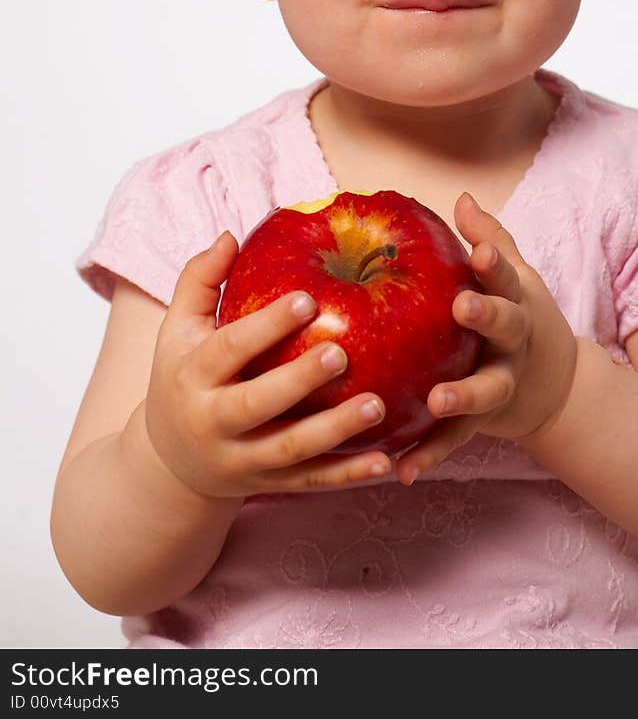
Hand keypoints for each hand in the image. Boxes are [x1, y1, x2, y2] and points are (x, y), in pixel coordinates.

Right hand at [143, 231, 393, 497]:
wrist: (169, 464)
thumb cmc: (182, 376)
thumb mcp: (177, 329)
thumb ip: (199, 279)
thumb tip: (230, 236)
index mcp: (193, 375)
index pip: (229, 348)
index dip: (266, 325)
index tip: (308, 298)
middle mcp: (213, 421)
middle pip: (257, 405)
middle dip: (299, 381)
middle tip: (343, 353)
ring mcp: (242, 459)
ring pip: (290, 450)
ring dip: (335, 432)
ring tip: (377, 406)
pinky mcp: (268, 485)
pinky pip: (310, 482)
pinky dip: (347, 475)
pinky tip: (385, 462)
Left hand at [394, 192, 576, 484]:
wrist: (556, 385)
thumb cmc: (520, 316)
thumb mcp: (516, 277)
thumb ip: (490, 239)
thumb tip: (462, 196)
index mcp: (516, 302)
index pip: (507, 275)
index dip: (495, 261)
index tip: (480, 249)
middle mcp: (514, 342)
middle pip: (506, 327)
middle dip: (486, 316)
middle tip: (463, 307)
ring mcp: (502, 383)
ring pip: (485, 391)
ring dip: (462, 395)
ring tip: (437, 399)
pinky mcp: (485, 421)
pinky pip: (457, 440)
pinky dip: (431, 455)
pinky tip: (403, 470)